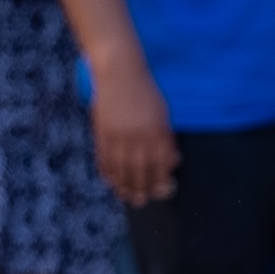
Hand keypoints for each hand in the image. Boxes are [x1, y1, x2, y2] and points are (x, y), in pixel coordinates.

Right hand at [88, 59, 178, 207]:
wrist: (120, 72)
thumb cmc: (146, 92)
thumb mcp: (163, 113)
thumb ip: (167, 139)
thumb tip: (172, 163)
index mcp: (157, 131)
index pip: (159, 165)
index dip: (159, 181)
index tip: (161, 193)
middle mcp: (138, 136)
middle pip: (139, 171)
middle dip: (141, 189)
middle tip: (141, 201)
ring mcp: (118, 135)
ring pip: (120, 169)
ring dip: (123, 186)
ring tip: (125, 196)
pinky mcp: (102, 132)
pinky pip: (104, 158)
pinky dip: (107, 171)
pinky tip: (110, 180)